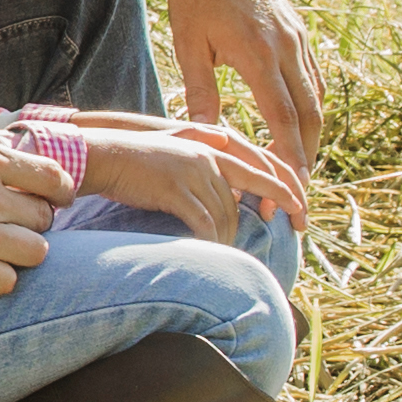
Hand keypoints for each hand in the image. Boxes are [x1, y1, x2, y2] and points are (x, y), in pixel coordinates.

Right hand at [69, 119, 302, 243]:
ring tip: (224, 256)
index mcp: (212, 145)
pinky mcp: (174, 189)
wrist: (100, 155)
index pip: (261, 168)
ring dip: (226, 240)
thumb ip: (202, 152)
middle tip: (272, 241)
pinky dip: (208, 242)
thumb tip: (226, 159)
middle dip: (262, 220)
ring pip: (225, 215)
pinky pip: (203, 223)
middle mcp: (207, 154)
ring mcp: (191, 171)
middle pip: (245, 197)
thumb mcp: (175, 149)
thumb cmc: (134, 157)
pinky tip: (206, 253)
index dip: (285, 190)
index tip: (301, 211)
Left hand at [155, 0, 324, 178]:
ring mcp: (298, 38)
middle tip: (298, 189)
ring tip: (299, 164)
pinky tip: (302, 122)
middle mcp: (287, 48)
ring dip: (312, 134)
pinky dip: (312, 105)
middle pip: (310, 115)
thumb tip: (206, 137)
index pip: (283, 120)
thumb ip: (200, 93)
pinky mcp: (299, 31)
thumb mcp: (189, 46)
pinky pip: (314, 76)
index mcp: (259, 55)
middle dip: (307, 156)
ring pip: (317, 97)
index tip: (290, 188)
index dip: (289, 158)